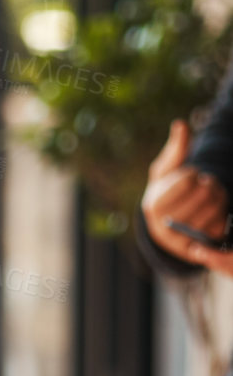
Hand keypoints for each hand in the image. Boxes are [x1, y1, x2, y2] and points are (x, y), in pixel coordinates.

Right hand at [142, 118, 230, 269]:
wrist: (163, 229)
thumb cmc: (165, 194)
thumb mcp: (164, 172)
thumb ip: (176, 150)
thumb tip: (181, 125)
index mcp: (154, 204)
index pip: (188, 180)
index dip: (194, 174)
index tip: (191, 175)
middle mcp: (164, 226)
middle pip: (204, 194)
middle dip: (210, 184)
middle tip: (208, 183)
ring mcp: (181, 241)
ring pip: (215, 210)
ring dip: (220, 197)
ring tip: (214, 193)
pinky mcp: (196, 251)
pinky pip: (219, 228)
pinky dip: (221, 216)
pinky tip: (215, 212)